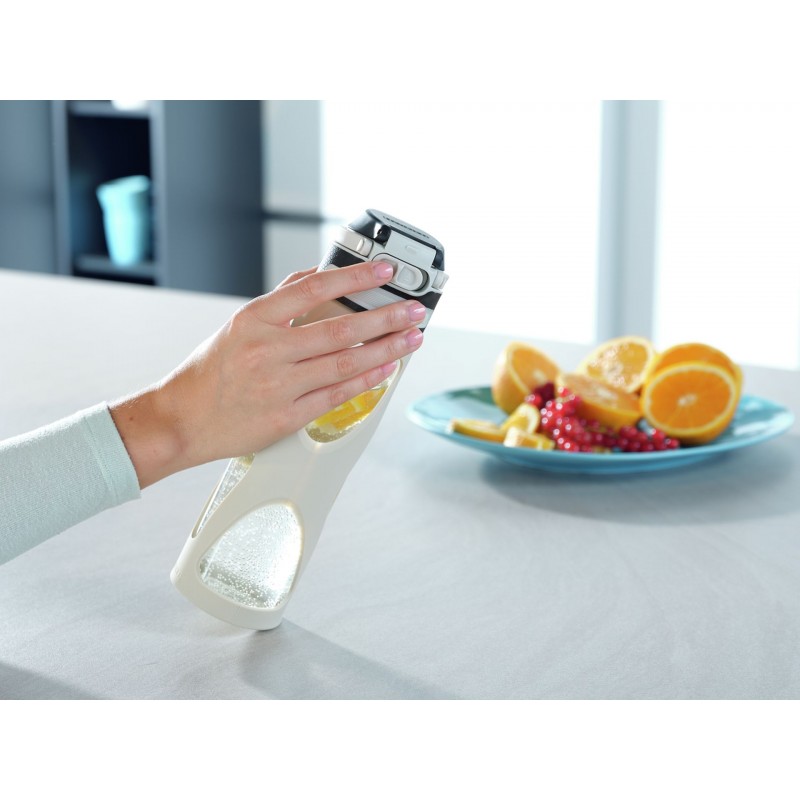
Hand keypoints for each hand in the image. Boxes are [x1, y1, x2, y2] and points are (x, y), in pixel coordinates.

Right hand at [109, 261, 425, 487]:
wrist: (181, 420)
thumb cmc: (211, 373)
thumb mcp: (239, 326)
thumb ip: (281, 301)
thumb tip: (320, 274)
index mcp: (254, 319)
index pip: (314, 288)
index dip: (355, 277)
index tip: (385, 270)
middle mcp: (267, 350)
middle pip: (341, 329)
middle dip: (386, 317)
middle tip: (415, 309)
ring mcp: (278, 385)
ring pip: (345, 363)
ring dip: (387, 349)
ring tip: (412, 339)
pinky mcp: (286, 417)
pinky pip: (337, 395)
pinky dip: (367, 381)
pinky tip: (387, 370)